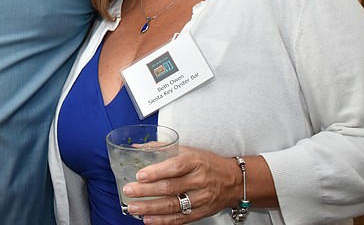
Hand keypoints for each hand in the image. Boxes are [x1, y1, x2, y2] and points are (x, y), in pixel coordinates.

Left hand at [122, 147, 239, 223]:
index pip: (175, 167)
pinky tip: (148, 220)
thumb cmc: (207, 163)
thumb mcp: (188, 150)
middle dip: (147, 191)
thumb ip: (162, 148)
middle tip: (129, 191)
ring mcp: (201, 198)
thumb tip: (137, 147)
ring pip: (173, 205)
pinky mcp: (201, 212)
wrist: (234, 181)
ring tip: (133, 208)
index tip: (139, 175)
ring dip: (151, 208)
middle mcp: (199, 180)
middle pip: (170, 187)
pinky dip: (163, 221)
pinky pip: (180, 219)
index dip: (156, 172)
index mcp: (195, 162)